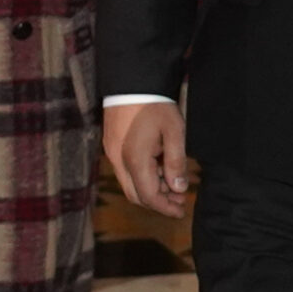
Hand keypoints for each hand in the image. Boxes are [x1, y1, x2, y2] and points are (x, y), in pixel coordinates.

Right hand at [103, 100, 191, 220]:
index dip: (166, 208)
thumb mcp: (174, 132)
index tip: (181, 211)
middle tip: (179, 198)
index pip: (149, 196)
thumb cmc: (155, 104)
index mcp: (135, 160)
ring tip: (172, 181)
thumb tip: (179, 188)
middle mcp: (118, 160)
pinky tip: (158, 166)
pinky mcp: (111, 144)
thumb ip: (176, 163)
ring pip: (129, 183)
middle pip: (135, 195)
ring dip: (150, 188)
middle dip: (158, 201)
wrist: (131, 80)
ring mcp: (112, 152)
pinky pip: (125, 170)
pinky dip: (142, 176)